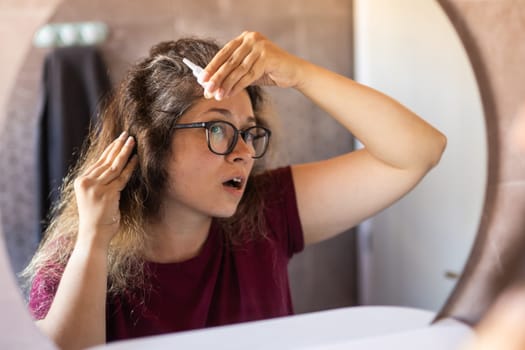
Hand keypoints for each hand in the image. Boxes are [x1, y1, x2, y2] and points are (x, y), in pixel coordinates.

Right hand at [74, 131, 137, 248]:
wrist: (93, 235)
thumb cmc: (96, 218)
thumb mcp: (93, 197)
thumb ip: (100, 183)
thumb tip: (113, 169)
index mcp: (81, 181)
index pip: (98, 162)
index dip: (109, 150)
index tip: (118, 140)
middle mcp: (86, 182)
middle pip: (106, 160)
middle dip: (117, 146)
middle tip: (127, 134)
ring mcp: (96, 188)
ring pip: (114, 166)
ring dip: (125, 152)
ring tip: (133, 141)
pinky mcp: (107, 194)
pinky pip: (122, 177)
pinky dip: (130, 167)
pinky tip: (136, 158)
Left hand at [202, 31, 304, 99]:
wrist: (293, 72)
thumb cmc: (270, 71)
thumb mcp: (248, 69)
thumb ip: (233, 73)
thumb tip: (211, 84)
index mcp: (244, 38)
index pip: (224, 53)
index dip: (212, 67)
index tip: (202, 79)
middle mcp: (251, 39)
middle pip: (229, 61)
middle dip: (217, 78)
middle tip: (207, 90)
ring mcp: (260, 46)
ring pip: (238, 70)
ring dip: (226, 84)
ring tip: (218, 95)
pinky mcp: (267, 57)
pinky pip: (249, 75)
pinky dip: (238, 86)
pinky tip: (230, 93)